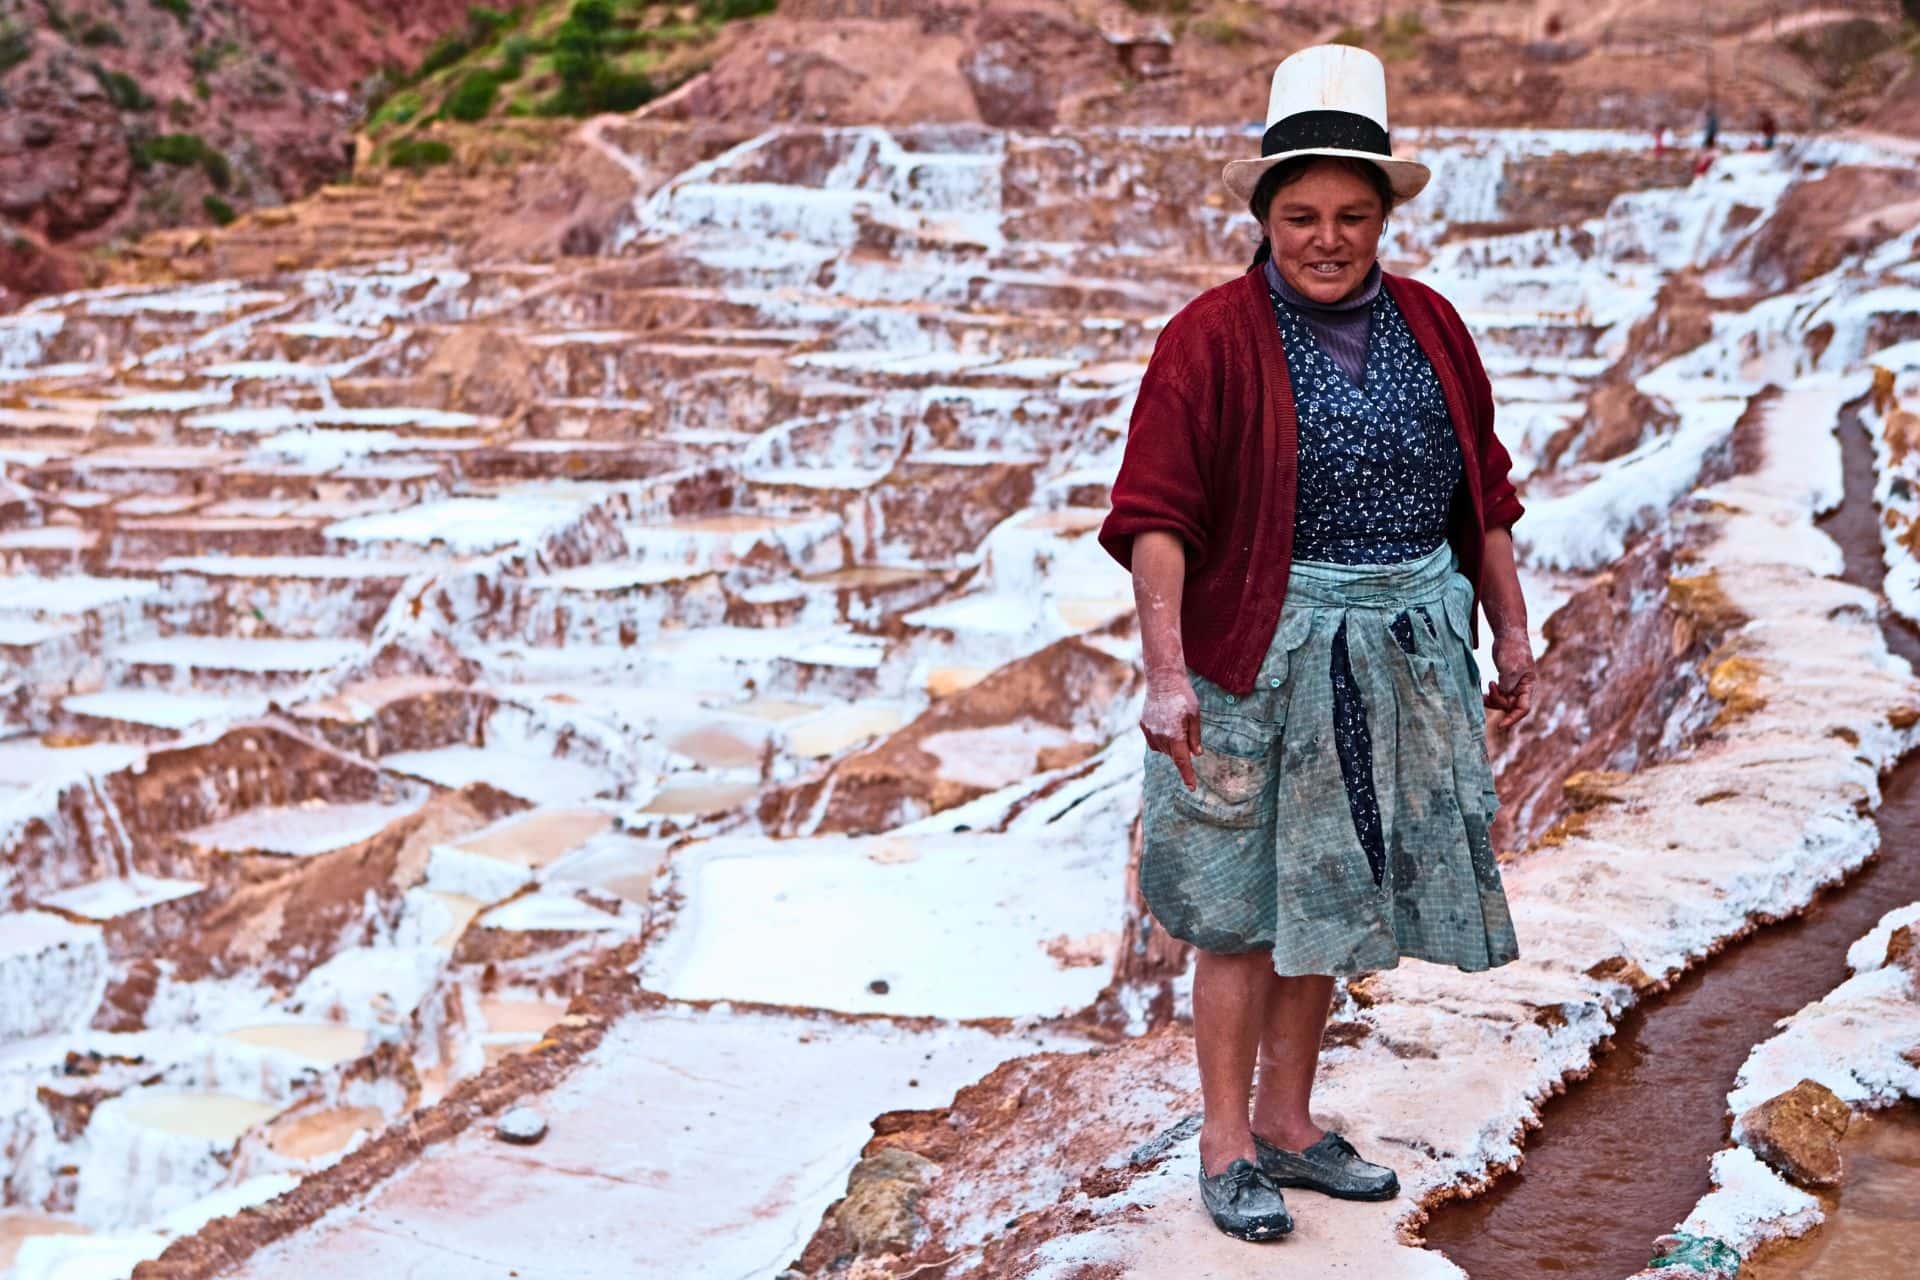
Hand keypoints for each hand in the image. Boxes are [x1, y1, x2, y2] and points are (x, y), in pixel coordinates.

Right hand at [1140, 669, 1202, 788]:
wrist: (1163, 679)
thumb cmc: (1183, 696)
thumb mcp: (1195, 716)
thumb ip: (1195, 737)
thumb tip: (1196, 754)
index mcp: (1175, 735)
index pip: (1182, 761)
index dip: (1187, 776)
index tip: (1192, 788)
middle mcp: (1160, 736)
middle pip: (1173, 754)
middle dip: (1181, 750)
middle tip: (1186, 730)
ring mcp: (1149, 731)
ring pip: (1163, 748)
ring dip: (1171, 744)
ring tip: (1175, 723)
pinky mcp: (1143, 725)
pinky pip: (1154, 740)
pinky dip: (1162, 739)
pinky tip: (1166, 724)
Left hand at [1484, 630, 1534, 730]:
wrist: (1508, 634)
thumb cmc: (1512, 650)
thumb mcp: (1510, 669)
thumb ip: (1507, 686)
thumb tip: (1502, 698)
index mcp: (1528, 686)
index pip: (1523, 709)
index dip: (1512, 719)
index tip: (1500, 726)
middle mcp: (1522, 688)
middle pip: (1509, 706)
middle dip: (1497, 702)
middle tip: (1489, 687)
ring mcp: (1513, 685)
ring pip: (1502, 702)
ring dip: (1491, 700)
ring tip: (1482, 692)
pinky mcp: (1504, 681)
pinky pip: (1496, 694)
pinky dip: (1489, 695)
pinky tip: (1481, 690)